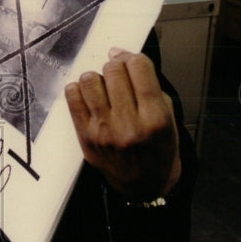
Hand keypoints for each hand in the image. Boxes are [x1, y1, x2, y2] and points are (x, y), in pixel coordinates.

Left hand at [65, 48, 181, 200]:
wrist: (144, 186)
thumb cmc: (158, 150)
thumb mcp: (168, 118)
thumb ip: (150, 86)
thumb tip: (122, 55)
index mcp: (155, 118)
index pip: (139, 68)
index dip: (132, 56)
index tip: (128, 58)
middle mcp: (129, 124)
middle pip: (113, 71)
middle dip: (115, 66)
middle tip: (117, 74)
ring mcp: (104, 131)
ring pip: (89, 80)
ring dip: (96, 77)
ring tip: (103, 86)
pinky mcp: (85, 136)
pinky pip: (72, 97)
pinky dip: (78, 89)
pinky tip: (88, 96)